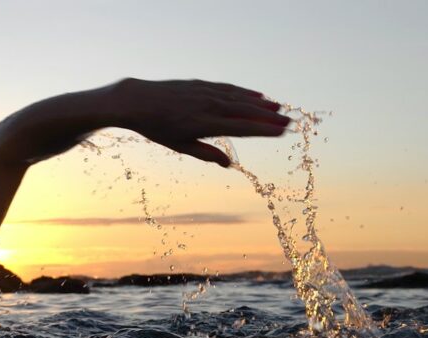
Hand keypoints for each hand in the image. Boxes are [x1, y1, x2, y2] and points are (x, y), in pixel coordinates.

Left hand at [109, 78, 289, 166]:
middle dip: (269, 117)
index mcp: (204, 124)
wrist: (138, 100)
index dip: (263, 130)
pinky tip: (256, 95)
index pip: (241, 128)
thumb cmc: (158, 128)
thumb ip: (206, 154)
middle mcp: (208, 106)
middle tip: (289, 122)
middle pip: (245, 111)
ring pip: (239, 97)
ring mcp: (205, 93)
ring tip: (278, 108)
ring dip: (260, 103)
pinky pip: (227, 88)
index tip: (282, 132)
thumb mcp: (180, 146)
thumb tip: (228, 164)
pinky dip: (244, 92)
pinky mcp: (201, 84)